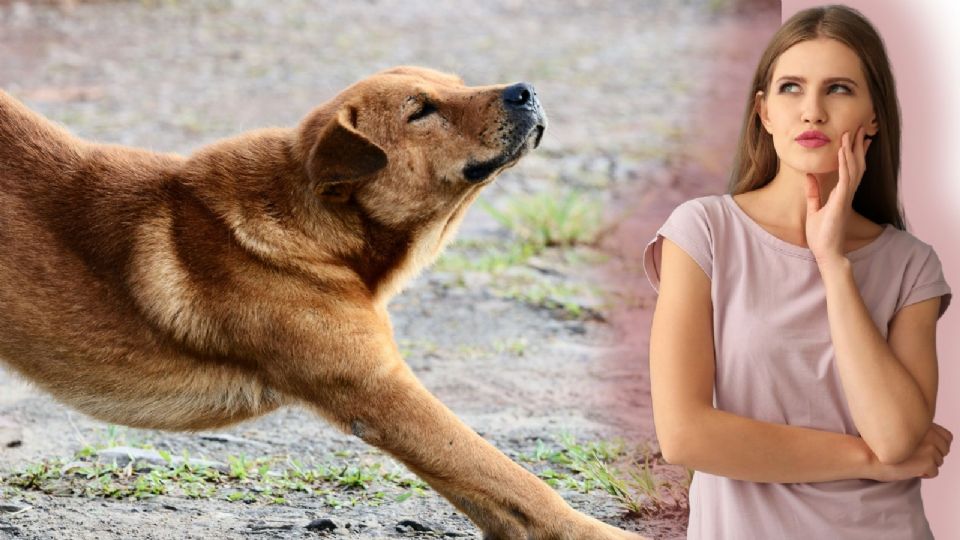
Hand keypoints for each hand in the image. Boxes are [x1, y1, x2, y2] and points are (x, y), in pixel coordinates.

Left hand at [804, 126, 871, 267]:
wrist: (826, 252)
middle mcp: (847, 194)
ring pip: (853, 168)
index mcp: (842, 195)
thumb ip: (813, 192)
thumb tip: (809, 176)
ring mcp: (845, 197)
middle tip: (860, 128)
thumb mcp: (814, 208)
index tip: (856, 138)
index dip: (854, 153)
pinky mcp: (841, 202)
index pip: (851, 169)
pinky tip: (842, 152)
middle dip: (857, 146)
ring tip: (851, 133)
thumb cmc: (821, 235)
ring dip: (852, 150)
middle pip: (856, 165)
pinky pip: (844, 179)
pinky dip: (844, 164)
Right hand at [867, 423, 952, 481]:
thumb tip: (927, 441)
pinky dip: (923, 474)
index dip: (938, 444)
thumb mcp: (897, 429)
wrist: (867, 455)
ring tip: (909, 463)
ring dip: (927, 464)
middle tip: (916, 457)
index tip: (925, 448)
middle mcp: (929, 435)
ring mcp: (930, 449)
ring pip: (939, 462)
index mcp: (922, 424)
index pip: (947, 436)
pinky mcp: (928, 463)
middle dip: (933, 455)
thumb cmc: (875, 445)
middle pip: (945, 450)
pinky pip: (933, 472)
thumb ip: (914, 430)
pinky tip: (910, 469)